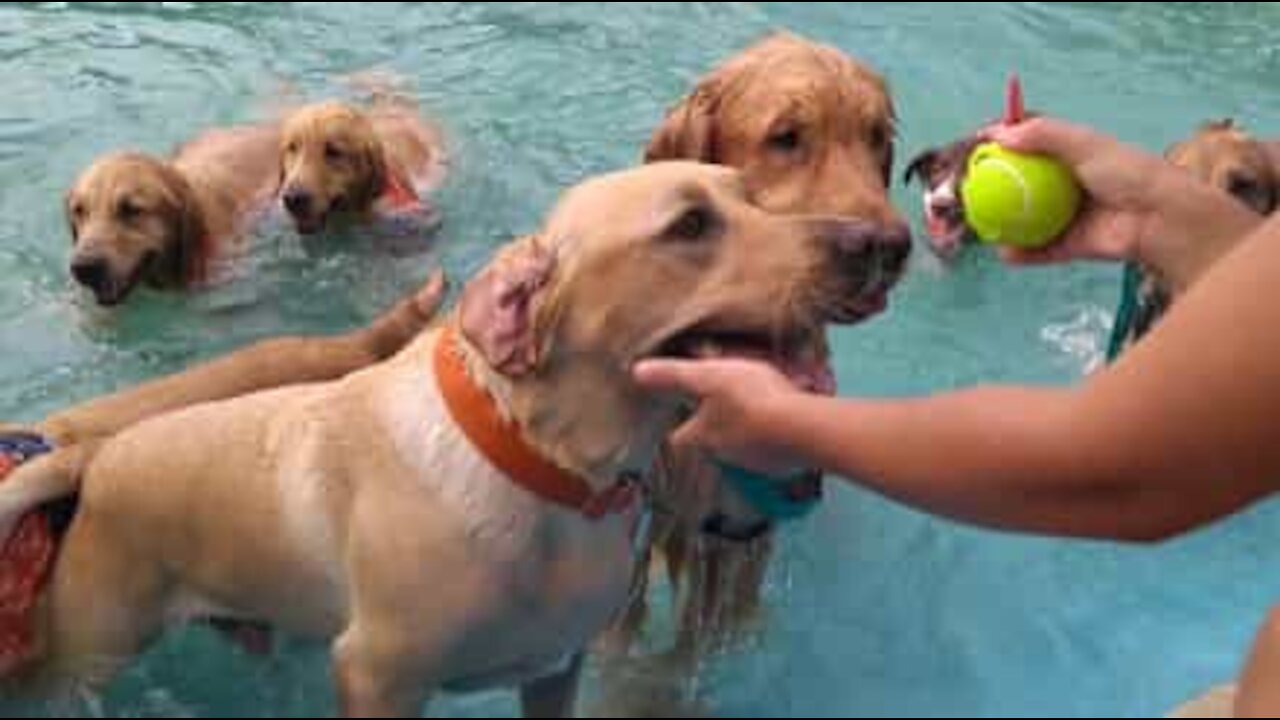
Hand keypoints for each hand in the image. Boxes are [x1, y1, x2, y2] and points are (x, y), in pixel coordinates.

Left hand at [633, 357, 807, 475]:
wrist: (802, 427)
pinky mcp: (783, 465)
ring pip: (744, 445)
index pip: (680, 436)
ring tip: (762, 402)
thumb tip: (636, 372)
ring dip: (749, 428)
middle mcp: (724, 456)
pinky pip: (773, 450)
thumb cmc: (749, 398)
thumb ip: (673, 375)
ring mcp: (755, 464)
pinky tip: (788, 417)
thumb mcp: (707, 376)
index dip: (682, 422)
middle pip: (713, 442)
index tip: (687, 407)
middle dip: (718, 423)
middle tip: (730, 399)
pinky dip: (776, 435)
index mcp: (701, 436)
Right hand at [985, 116, 1262, 292]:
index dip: (1005, 145)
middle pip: (1024, 185)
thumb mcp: (1085, 144)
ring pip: (1028, 221)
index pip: (1032, 145)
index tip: (979, 147)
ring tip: (981, 227)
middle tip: (972, 191)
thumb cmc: (1129, 173)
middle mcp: (1069, 185)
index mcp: (1075, 155)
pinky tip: (1003, 254)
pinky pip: (1042, 250)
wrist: (1160, 218)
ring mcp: (1071, 216)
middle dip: (996, 188)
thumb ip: (1044, 134)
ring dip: (1004, 226)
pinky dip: (1023, 254)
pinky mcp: (1075, 245)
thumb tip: (1000, 134)